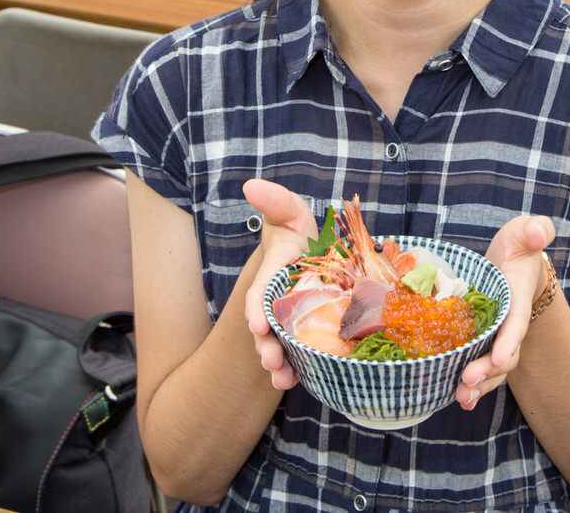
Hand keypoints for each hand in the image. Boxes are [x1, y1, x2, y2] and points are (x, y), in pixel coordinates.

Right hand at [241, 179, 319, 390]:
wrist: (318, 264)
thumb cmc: (301, 240)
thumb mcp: (292, 218)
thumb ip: (278, 204)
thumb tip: (251, 185)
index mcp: (274, 276)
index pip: (262, 292)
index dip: (257, 307)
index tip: (256, 323)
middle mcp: (275, 304)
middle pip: (267, 327)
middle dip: (265, 344)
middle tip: (269, 359)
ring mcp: (286, 325)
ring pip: (278, 347)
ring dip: (277, 363)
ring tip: (279, 378)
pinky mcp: (302, 341)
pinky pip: (296, 359)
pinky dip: (292, 373)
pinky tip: (291, 383)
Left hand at [455, 215, 554, 409]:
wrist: (513, 266)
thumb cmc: (518, 248)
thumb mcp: (524, 233)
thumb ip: (535, 229)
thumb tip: (539, 232)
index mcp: (518, 299)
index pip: (516, 322)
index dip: (510, 341)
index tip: (501, 358)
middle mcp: (510, 325)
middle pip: (504, 355)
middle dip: (488, 370)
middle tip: (467, 380)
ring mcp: (498, 339)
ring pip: (493, 369)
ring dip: (479, 386)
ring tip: (462, 398)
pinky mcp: (483, 345)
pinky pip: (481, 369)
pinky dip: (473, 387)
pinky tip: (459, 399)